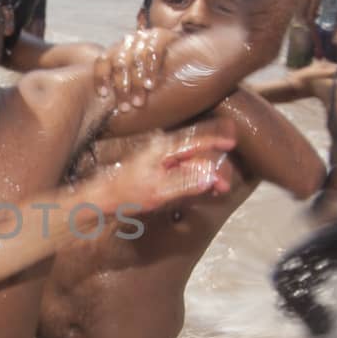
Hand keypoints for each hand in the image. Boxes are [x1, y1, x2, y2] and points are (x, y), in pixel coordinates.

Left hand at [88, 117, 237, 214]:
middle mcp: (162, 146)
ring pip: (190, 157)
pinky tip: (200, 186)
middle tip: (224, 186)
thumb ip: (186, 181)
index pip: (197, 139)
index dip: (217, 139)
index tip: (234, 141)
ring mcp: (158, 154)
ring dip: (204, 171)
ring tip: (216, 188)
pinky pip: (181, 164)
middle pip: (196, 149)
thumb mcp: (158, 191)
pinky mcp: (156, 163)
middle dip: (213, 165)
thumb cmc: (126, 195)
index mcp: (163, 149)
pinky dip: (193, 173)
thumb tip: (211, 175)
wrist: (102, 198)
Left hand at [94, 26, 176, 112]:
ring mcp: (144, 37)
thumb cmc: (154, 70)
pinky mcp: (161, 36)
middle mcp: (128, 41)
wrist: (184, 49)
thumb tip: (110, 109)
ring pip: (135, 59)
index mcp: (118, 49)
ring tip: (138, 102)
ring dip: (136, 83)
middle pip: (119, 63)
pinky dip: (150, 70)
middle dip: (121, 87)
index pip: (103, 60)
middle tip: (125, 108)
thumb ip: (124, 85)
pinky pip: (153, 52)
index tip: (103, 95)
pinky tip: (151, 86)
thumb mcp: (135, 76)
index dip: (101, 77)